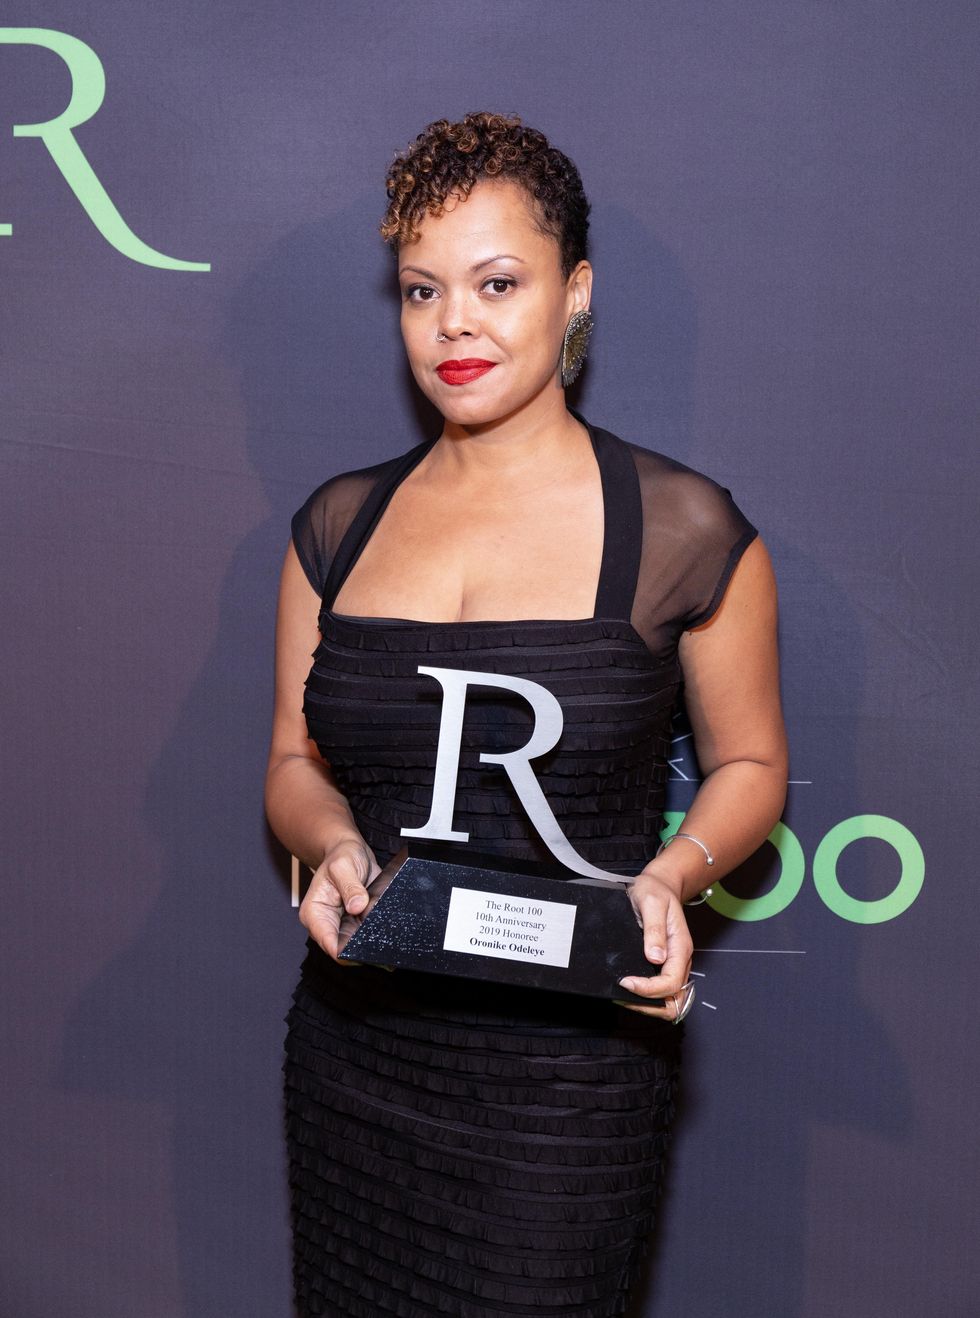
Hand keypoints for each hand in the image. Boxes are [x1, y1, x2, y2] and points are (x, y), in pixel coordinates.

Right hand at [299, 836, 380, 962]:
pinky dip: (376, 934)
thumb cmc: (341, 855)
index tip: (364, 947)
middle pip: (343, 948)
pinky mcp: (355, 923)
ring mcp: (341, 925)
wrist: (350, 851)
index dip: (345, 951)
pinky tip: (386, 930)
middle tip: (380, 941)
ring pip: (356, 945)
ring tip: (385, 934)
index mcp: (314, 913)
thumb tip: (357, 906)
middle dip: (361, 948)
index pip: (328, 942)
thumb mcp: (344, 865)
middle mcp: (326, 923)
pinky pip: (366, 936)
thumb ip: (350, 886)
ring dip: (371, 942)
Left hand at [614, 870, 694, 1020]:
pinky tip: (631, 990)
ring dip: (649, 1004)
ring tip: (625, 996)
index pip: (670, 982)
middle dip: (649, 1004)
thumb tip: (655, 957)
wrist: (660, 884)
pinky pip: (663, 991)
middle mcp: (680, 959)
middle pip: (673, 999)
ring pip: (669, 1000)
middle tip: (624, 996)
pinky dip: (648, 997)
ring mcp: (674, 963)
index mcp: (681, 947)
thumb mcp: (651, 902)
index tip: (626, 982)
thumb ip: (654, 929)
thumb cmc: (655, 890)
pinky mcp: (666, 964)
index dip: (648, 989)